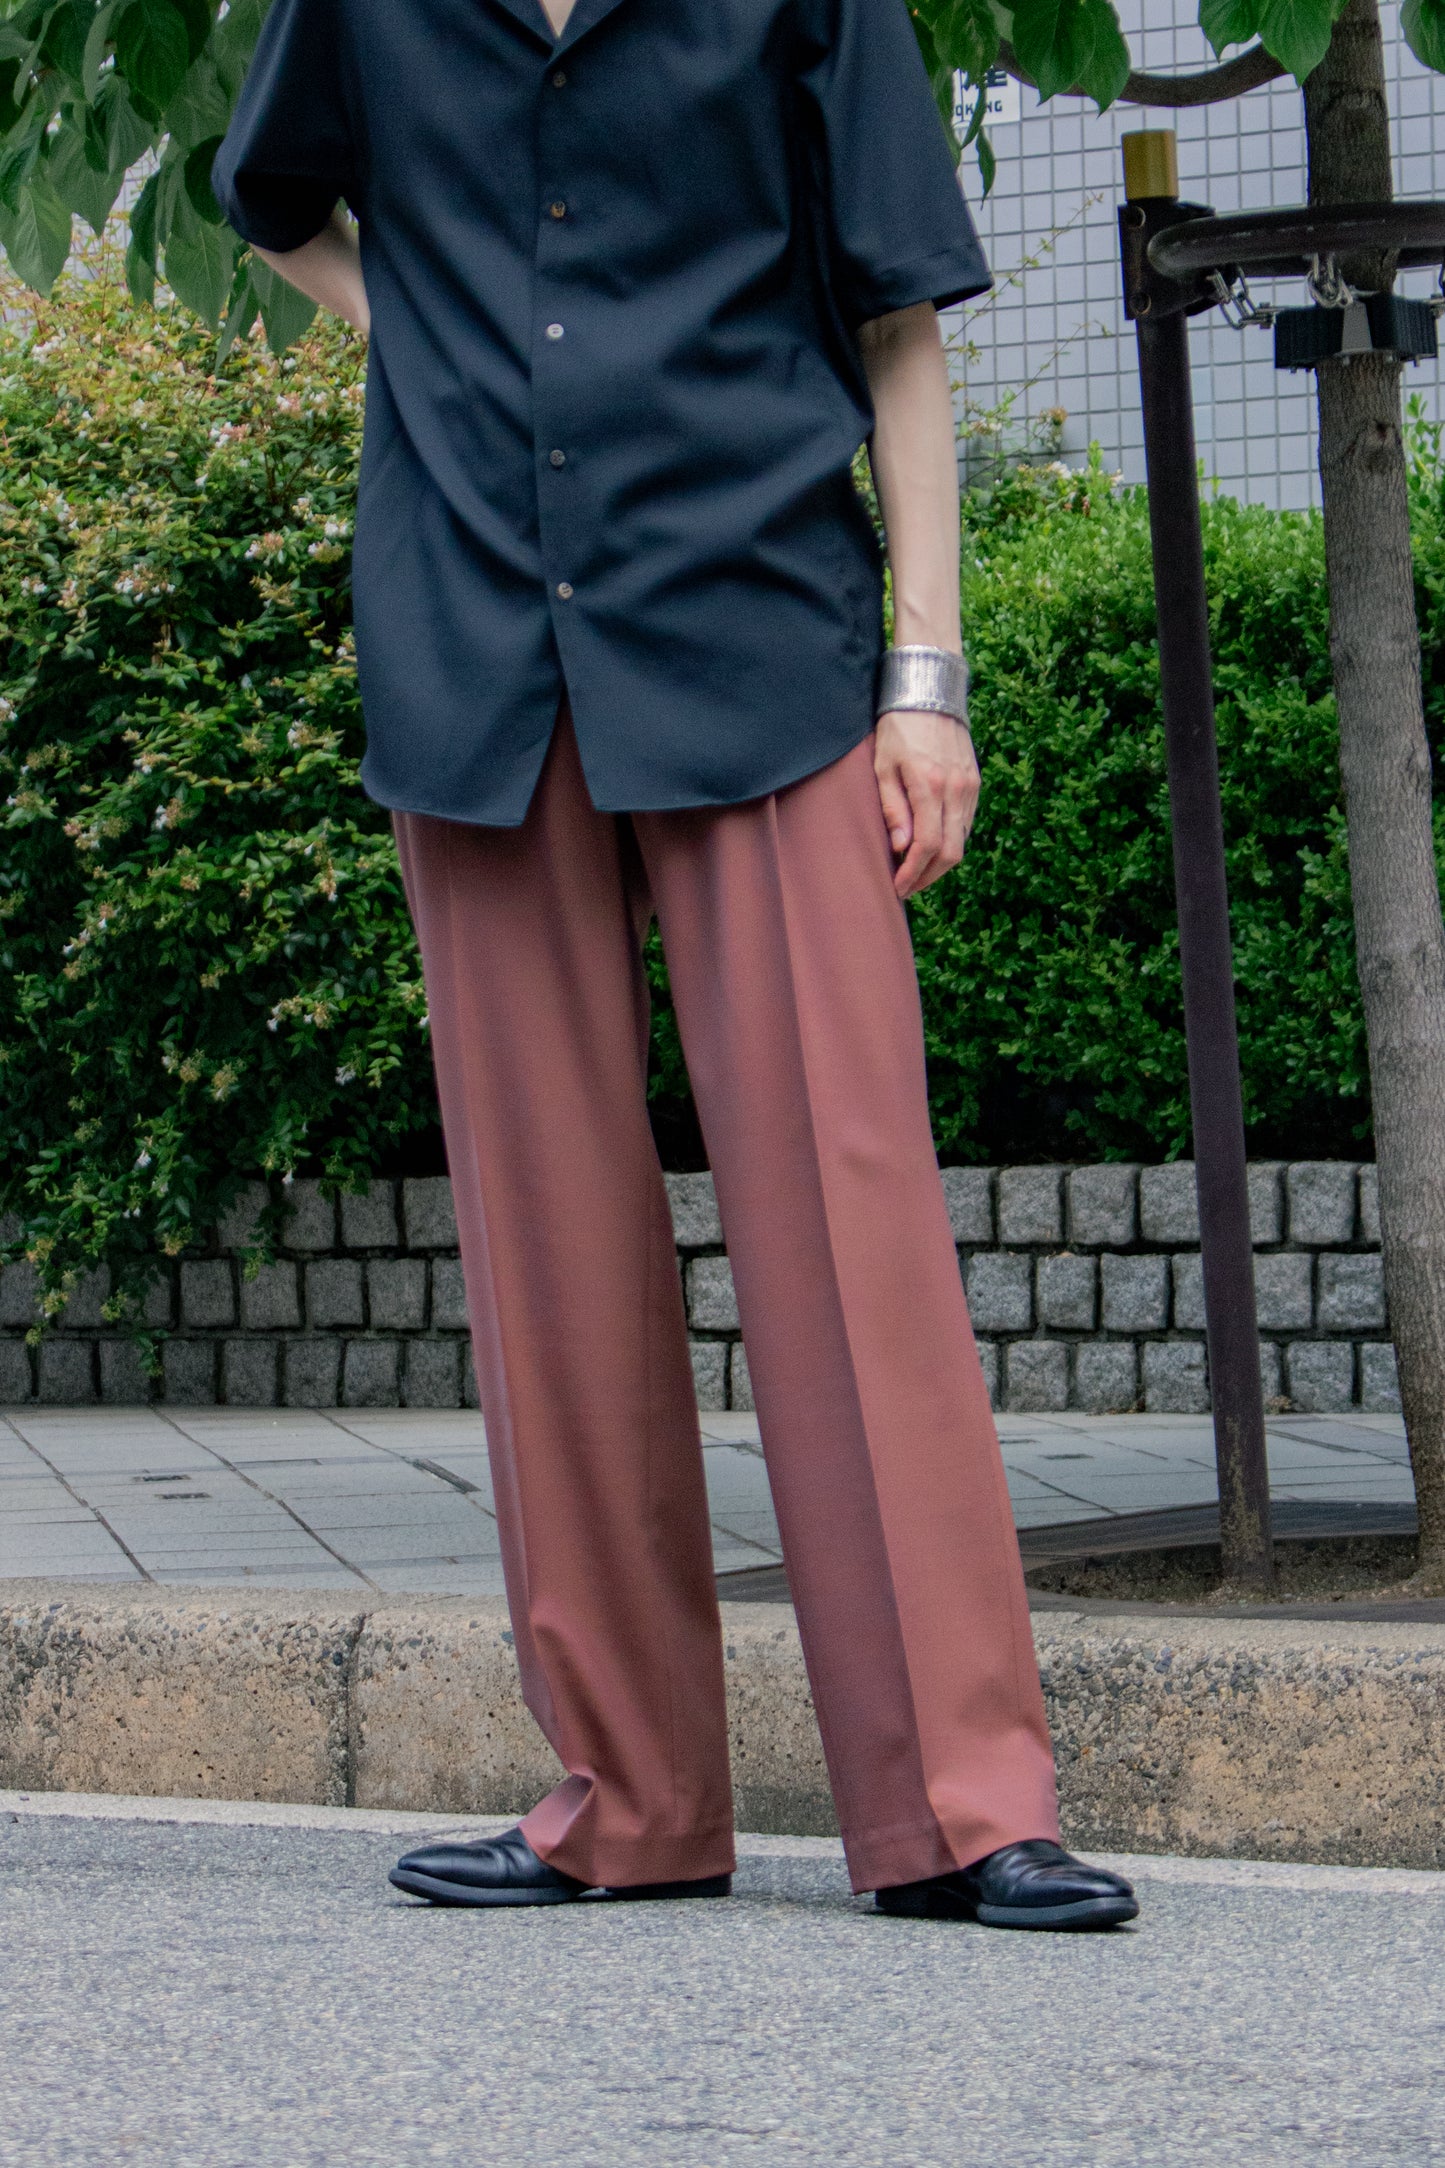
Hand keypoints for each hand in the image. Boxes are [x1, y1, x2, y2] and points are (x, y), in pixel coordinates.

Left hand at [873, 709, 978, 898]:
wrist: (930, 693)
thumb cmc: (898, 728)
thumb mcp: (883, 765)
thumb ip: (892, 808)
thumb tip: (901, 848)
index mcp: (930, 785)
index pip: (926, 846)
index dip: (913, 873)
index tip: (898, 888)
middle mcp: (956, 789)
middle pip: (950, 853)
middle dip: (928, 877)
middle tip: (906, 887)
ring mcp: (969, 787)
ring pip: (962, 842)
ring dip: (940, 864)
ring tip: (916, 871)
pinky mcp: (975, 783)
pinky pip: (966, 825)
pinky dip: (950, 843)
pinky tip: (931, 847)